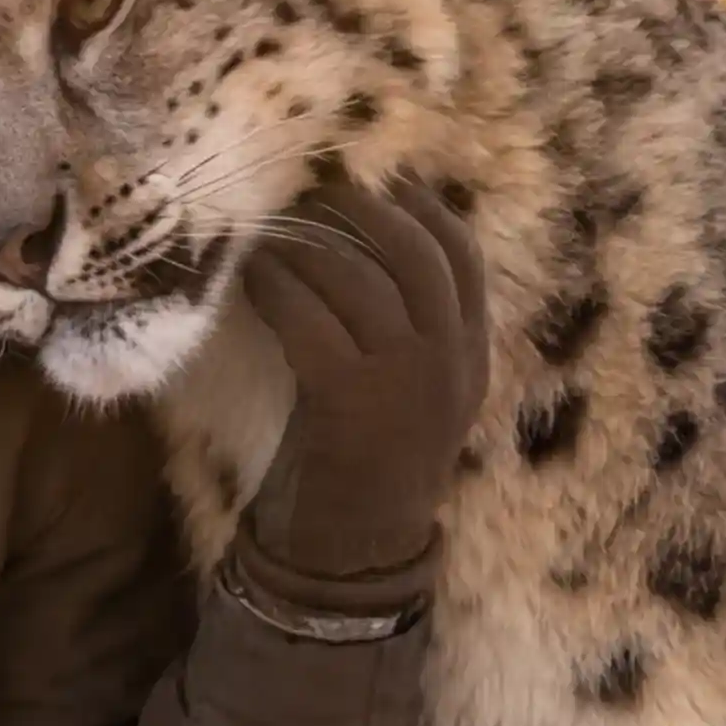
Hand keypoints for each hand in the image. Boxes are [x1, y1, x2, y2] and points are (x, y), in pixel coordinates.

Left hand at [241, 174, 489, 588]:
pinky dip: (278, 288)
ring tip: (272, 231)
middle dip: (365, 210)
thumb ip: (411, 335)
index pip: (464, 262)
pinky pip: (310, 318)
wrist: (358, 549)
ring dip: (308, 244)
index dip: (429, 210)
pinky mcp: (349, 397)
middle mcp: (448, 362)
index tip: (395, 175)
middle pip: (413, 256)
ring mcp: (403, 379)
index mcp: (471, 359)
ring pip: (357, 279)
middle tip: (319, 189)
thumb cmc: (370, 465)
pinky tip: (253, 276)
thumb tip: (365, 252)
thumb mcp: (414, 396)